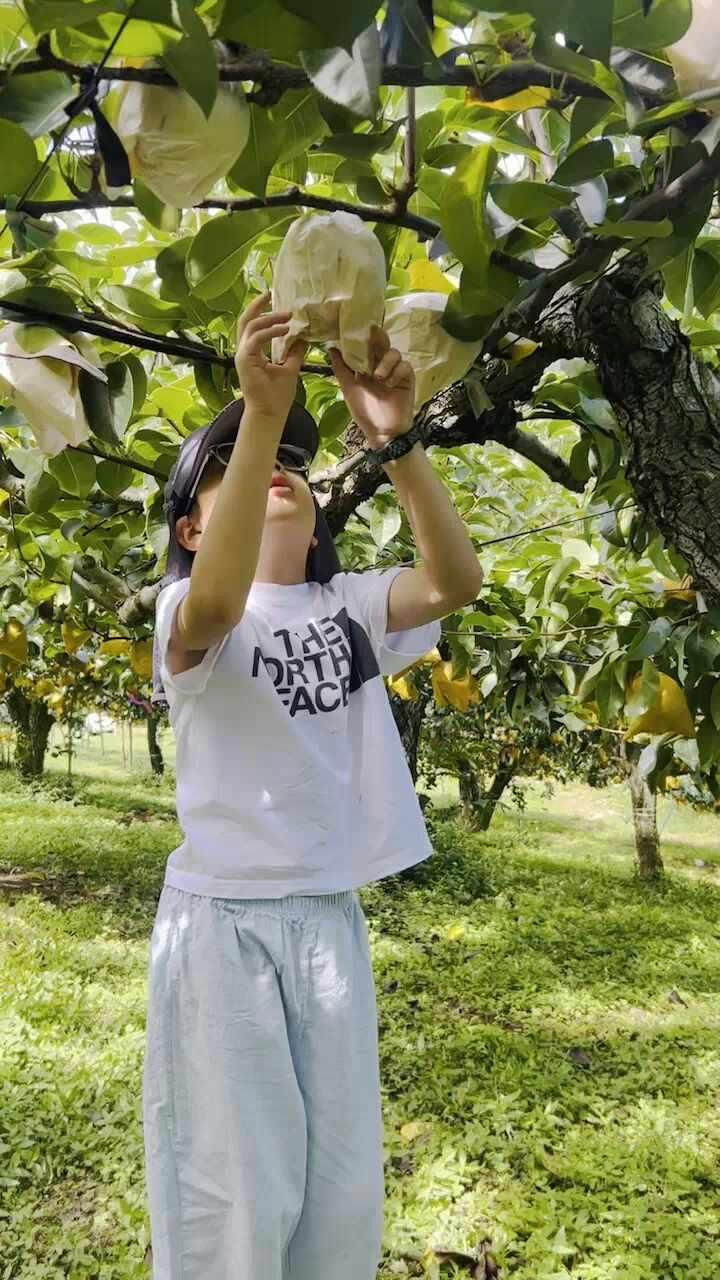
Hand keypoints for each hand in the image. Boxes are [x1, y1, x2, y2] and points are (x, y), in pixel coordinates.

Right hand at [235, 293, 306, 421]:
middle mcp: (244, 351)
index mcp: (252, 352)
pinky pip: (256, 338)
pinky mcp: (245, 360)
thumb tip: (304, 337)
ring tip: (287, 315)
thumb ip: (295, 352)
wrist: (270, 413)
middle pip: (246, 320)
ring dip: (269, 318)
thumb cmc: (277, 396)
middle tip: (271, 293)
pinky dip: (270, 331)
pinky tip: (285, 329)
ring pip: (250, 325)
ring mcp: (242, 355)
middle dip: (258, 305)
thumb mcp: (290, 368)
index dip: (262, 311)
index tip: (274, 300)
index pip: (253, 326)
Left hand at [329, 326, 414, 449]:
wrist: (382, 432)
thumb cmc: (365, 411)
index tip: (356, 327)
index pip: (365, 344)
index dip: (362, 335)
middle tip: (372, 335)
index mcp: (366, 365)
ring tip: (378, 377)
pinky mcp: (407, 378)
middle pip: (381, 342)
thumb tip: (331, 348)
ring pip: (394, 352)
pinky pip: (404, 366)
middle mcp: (381, 364)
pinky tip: (389, 384)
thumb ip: (341, 368)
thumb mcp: (348, 388)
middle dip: (377, 338)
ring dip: (385, 362)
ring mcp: (395, 370)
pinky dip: (396, 373)